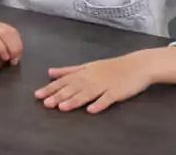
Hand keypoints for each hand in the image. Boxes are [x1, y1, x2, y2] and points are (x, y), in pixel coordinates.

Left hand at [35, 52, 154, 113]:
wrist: (137, 65)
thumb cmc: (111, 67)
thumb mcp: (88, 66)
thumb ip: (69, 70)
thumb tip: (50, 72)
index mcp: (84, 71)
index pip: (64, 80)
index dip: (51, 88)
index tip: (38, 95)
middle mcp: (92, 78)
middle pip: (73, 87)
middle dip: (58, 96)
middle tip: (45, 103)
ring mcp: (105, 85)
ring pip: (87, 93)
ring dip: (74, 100)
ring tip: (62, 107)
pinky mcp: (117, 92)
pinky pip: (107, 99)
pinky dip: (99, 104)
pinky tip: (91, 110)